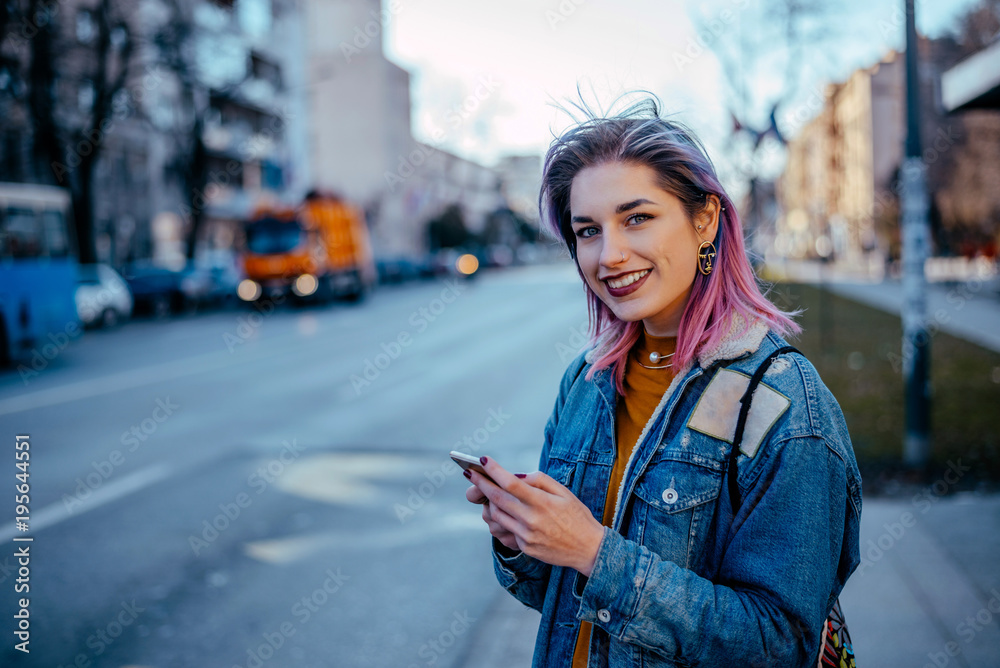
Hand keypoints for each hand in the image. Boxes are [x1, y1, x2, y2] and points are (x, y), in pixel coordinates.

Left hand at [466, 456, 604, 575]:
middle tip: (469, 474)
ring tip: (485, 492)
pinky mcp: (525, 547)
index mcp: (542, 502)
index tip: (482, 460)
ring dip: (488, 502)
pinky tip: (503, 511)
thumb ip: (540, 480)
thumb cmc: (577, 516)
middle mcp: (532, 520)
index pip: (511, 483)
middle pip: (498, 499)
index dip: (494, 470)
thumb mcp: (564, 492)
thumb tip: (517, 476)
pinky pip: (506, 530)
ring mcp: (527, 536)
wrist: (588, 549)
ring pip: (497, 515)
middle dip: (481, 484)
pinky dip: (502, 519)